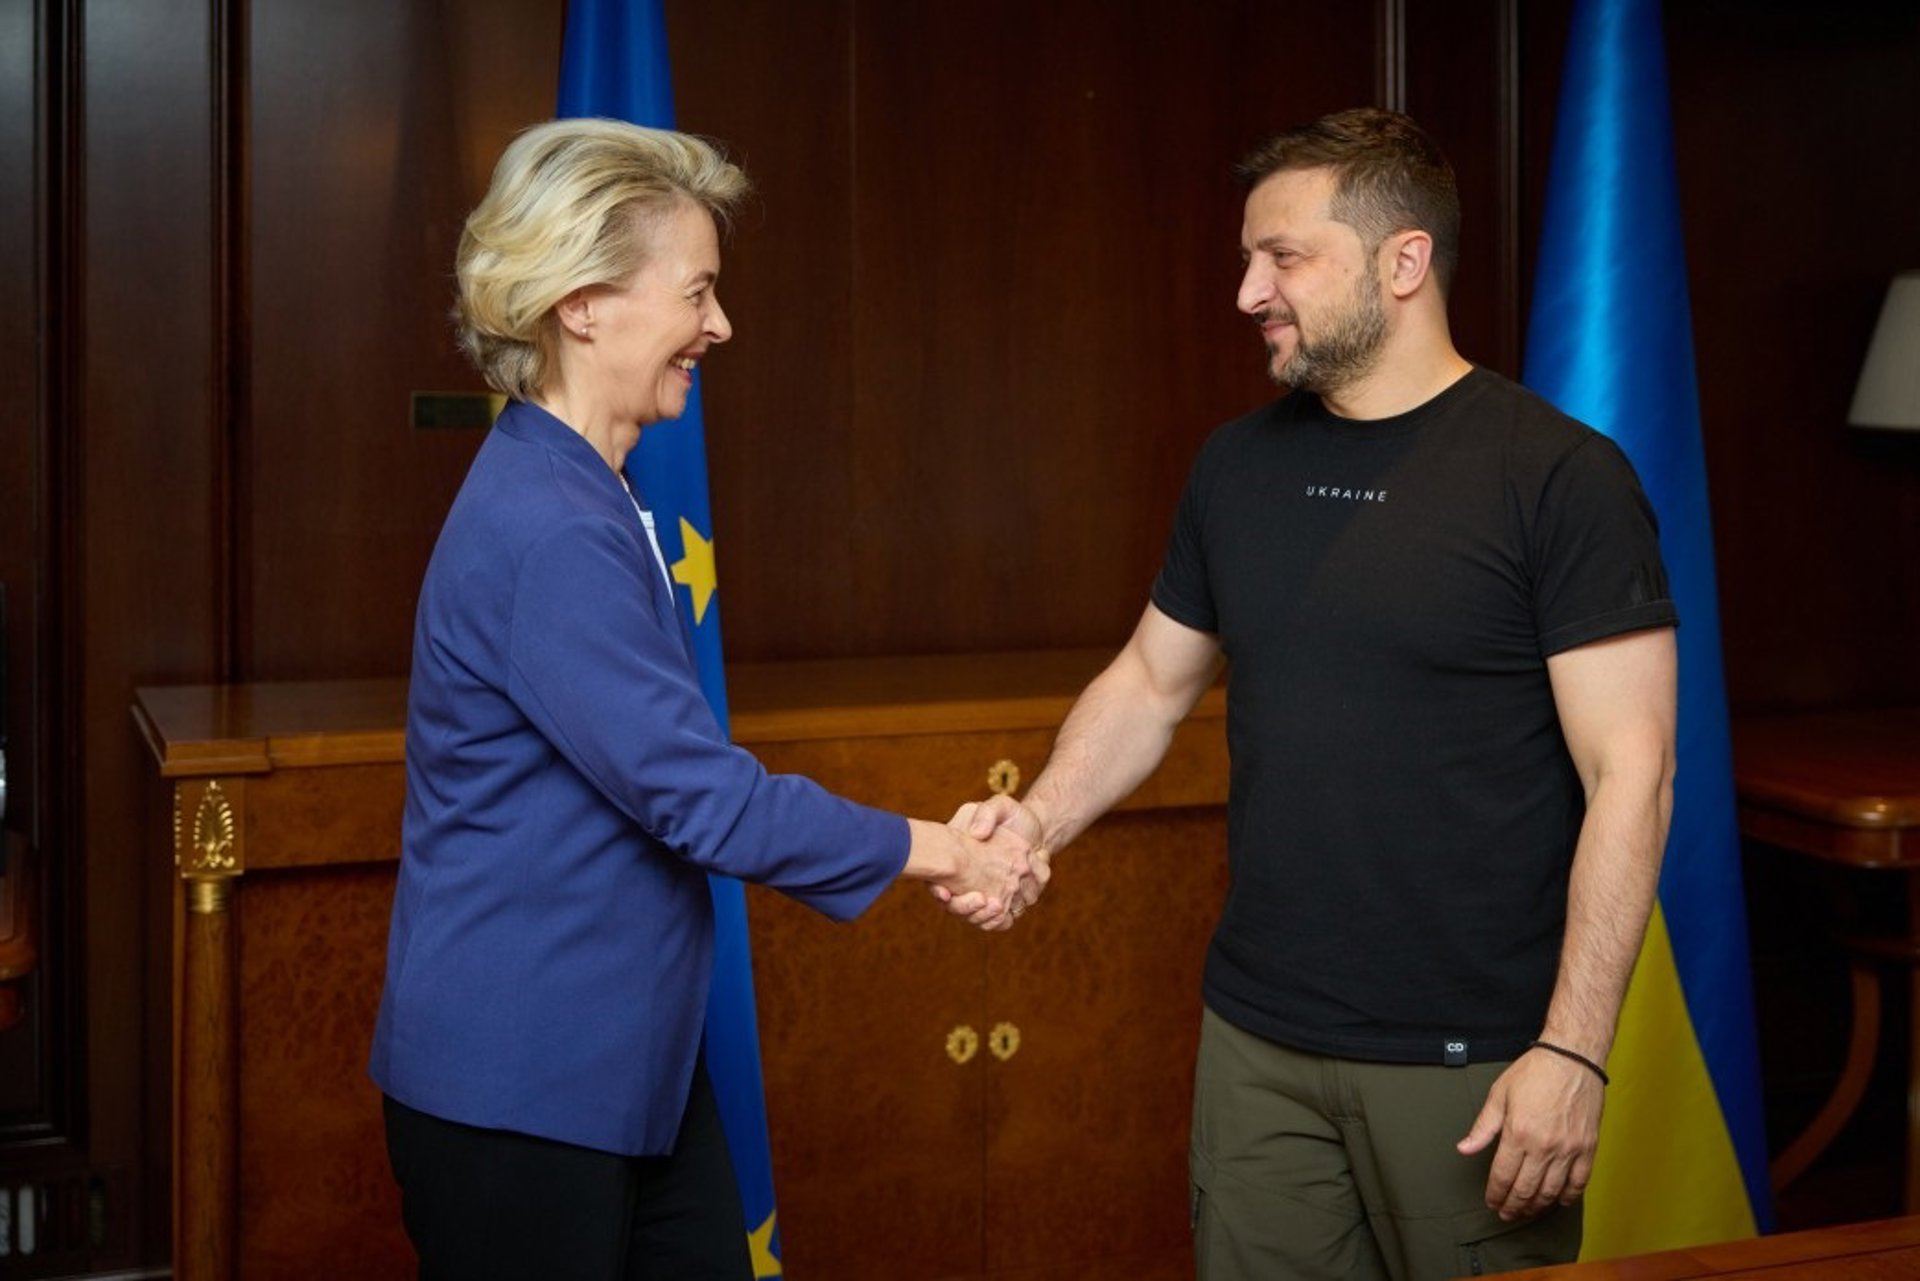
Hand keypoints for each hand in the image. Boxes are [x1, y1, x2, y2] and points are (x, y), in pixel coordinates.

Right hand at [923, 820, 1033, 930]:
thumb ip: (987, 813)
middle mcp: (963, 881)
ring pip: (977, 919)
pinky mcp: (1004, 904)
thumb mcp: (1001, 806)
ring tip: (999, 903)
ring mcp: (983, 895)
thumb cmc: (1013, 818)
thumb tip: (977, 834)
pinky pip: (998, 923)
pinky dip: (1001, 921)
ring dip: (986, 915)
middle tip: (983, 899)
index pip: (937, 880)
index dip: (937, 889)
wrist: (1036, 832)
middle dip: (966, 908)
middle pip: (956, 907)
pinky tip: (1007, 910)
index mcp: (955, 858)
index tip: (943, 892)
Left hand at [1455, 1047, 1603, 1219]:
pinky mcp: (1588, 1148)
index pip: (1503, 1176)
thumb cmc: (1534, 1072)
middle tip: (1506, 1214)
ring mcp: (1569, 1149)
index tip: (1491, 1202)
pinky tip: (1558, 1201)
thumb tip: (1465, 1148)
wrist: (1572, 1058)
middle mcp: (1544, 1146)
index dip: (1495, 1194)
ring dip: (1537, 1205)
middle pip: (1526, 1188)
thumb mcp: (1499, 1095)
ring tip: (1527, 1211)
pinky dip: (1568, 1196)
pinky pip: (1579, 1182)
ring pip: (1551, 1190)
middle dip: (1513, 1206)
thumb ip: (1483, 1127)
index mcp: (1518, 1133)